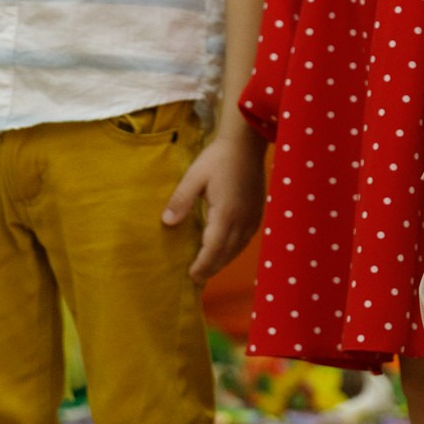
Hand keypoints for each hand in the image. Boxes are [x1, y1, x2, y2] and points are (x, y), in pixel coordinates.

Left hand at [163, 124, 266, 282]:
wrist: (246, 143)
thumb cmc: (218, 158)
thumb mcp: (194, 177)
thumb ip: (181, 200)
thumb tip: (167, 223)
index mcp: (226, 213)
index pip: (213, 248)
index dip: (203, 265)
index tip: (191, 276)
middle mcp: (242, 220)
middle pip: (227, 253)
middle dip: (212, 268)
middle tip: (196, 279)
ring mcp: (252, 217)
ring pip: (237, 248)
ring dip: (223, 261)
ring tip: (208, 269)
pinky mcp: (257, 213)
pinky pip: (245, 240)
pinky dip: (233, 250)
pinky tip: (224, 250)